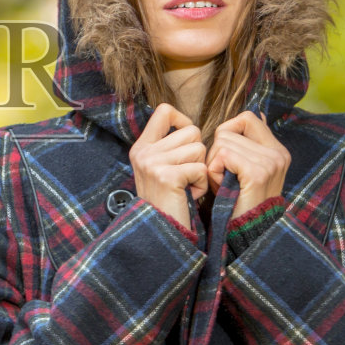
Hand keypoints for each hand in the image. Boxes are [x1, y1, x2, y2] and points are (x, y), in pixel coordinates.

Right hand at [130, 103, 208, 230]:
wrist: (161, 234)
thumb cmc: (169, 202)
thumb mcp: (161, 169)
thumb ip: (170, 146)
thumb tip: (191, 126)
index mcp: (142, 147)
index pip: (164, 110)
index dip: (183, 121)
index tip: (187, 141)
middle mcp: (144, 152)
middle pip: (192, 131)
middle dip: (198, 153)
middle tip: (187, 176)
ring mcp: (153, 163)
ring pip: (199, 149)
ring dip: (200, 170)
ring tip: (187, 187)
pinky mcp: (166, 176)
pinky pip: (201, 168)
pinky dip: (202, 185)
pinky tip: (189, 196)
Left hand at [206, 110, 290, 217]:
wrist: (247, 235)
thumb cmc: (238, 202)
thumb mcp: (246, 169)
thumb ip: (249, 143)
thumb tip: (258, 113)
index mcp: (277, 150)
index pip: (247, 117)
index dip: (228, 131)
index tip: (226, 155)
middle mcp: (278, 153)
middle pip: (228, 130)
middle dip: (217, 152)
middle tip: (224, 176)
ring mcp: (270, 162)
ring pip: (222, 142)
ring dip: (214, 164)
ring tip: (225, 184)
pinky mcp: (258, 173)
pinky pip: (223, 156)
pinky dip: (215, 172)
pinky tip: (223, 187)